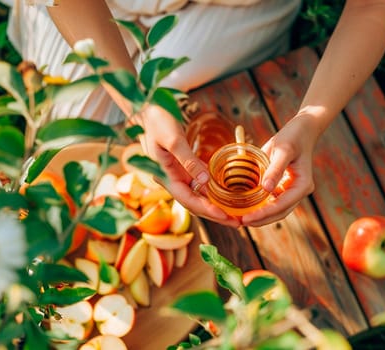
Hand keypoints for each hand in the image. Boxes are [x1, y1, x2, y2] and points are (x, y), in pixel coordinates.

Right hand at [131, 104, 240, 226]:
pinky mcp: (182, 168)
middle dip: (215, 215)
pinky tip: (226, 197)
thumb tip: (205, 181)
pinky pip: (198, 185)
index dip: (207, 210)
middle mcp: (171, 179)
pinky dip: (212, 193)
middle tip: (238, 223)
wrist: (147, 109)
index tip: (225, 216)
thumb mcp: (173, 138)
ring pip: (197, 197)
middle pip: (194, 204)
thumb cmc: (158, 120)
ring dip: (215, 207)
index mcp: (165, 176)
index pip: (188, 200)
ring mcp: (176, 175)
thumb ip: (188, 160)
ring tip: (235, 215)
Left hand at [240, 115, 317, 225]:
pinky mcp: (285, 186)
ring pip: (277, 210)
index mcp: (303, 185)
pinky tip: (247, 207)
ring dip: (261, 216)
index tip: (246, 218)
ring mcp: (293, 190)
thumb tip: (266, 189)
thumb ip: (275, 169)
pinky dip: (261, 205)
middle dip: (261, 220)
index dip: (264, 214)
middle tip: (241, 222)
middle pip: (280, 212)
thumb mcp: (282, 150)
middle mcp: (299, 191)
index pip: (282, 206)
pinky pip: (273, 200)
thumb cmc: (292, 137)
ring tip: (242, 218)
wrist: (301, 129)